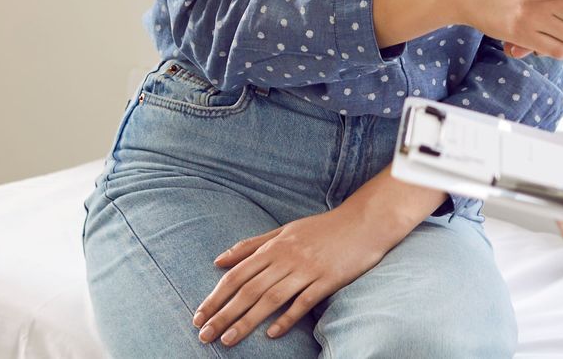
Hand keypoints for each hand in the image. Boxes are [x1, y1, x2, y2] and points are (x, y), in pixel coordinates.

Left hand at [193, 203, 399, 346]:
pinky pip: (303, 302)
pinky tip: (271, 334)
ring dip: (247, 321)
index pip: (236, 274)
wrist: (364, 222)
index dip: (215, 296)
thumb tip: (219, 260)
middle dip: (223, 314)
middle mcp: (286, 257)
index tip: (199, 315)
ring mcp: (307, 269)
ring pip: (270, 299)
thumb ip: (251, 246)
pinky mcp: (327, 280)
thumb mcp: (284, 230)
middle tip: (204, 335)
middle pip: (248, 289)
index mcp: (274, 246)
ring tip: (228, 340)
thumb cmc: (322, 228)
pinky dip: (286, 318)